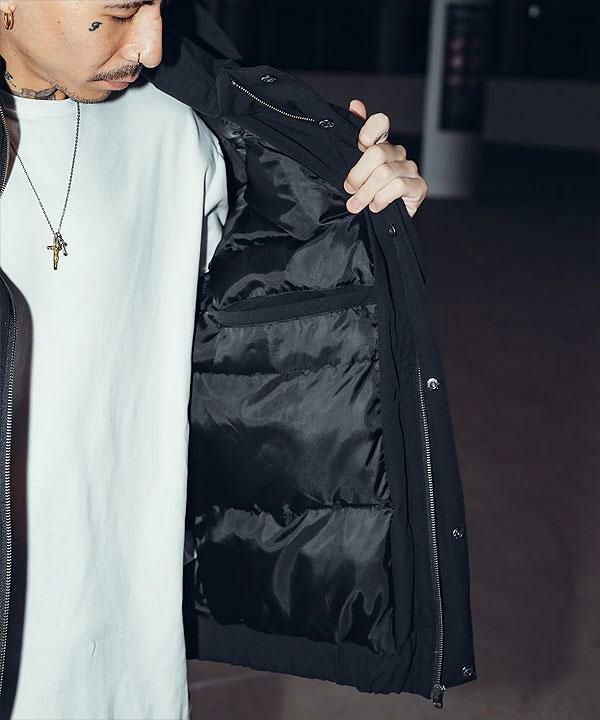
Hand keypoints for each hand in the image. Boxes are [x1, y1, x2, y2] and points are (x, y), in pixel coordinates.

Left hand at [343, 99, 427, 217]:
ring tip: (357, 205)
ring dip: (366, 192)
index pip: (380, 123)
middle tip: (349, 190)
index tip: (360, 144)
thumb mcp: (354, 172)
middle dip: (358, 175)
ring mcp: (410, 169)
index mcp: (381, 145)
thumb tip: (356, 104)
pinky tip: (376, 207)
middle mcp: (397, 153)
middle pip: (377, 153)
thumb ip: (352, 141)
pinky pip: (398, 186)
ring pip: (385, 173)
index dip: (369, 131)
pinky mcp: (419, 186)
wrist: (380, 223)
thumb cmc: (366, 195)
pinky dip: (382, 199)